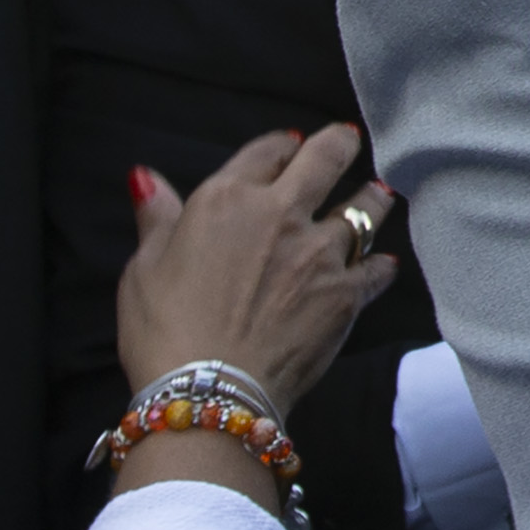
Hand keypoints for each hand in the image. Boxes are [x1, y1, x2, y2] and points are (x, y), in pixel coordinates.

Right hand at [116, 126, 396, 410]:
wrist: (211, 389)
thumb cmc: (165, 330)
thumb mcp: (145, 267)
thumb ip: (157, 217)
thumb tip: (145, 177)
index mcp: (228, 199)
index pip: (267, 150)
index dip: (282, 146)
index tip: (291, 146)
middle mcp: (281, 214)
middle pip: (326, 159)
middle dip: (340, 144)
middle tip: (347, 140)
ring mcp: (321, 254)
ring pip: (364, 209)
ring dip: (373, 198)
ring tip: (379, 194)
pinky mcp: (347, 294)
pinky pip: (376, 269)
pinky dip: (381, 266)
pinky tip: (384, 265)